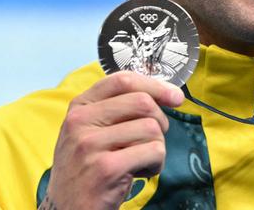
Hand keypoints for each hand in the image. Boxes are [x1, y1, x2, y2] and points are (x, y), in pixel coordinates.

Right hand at [44, 71, 183, 209]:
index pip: (123, 80)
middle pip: (142, 102)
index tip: (174, 96)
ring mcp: (90, 144)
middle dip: (160, 121)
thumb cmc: (87, 170)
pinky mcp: (106, 168)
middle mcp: (80, 121)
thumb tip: (165, 93)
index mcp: (79, 107)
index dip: (155, 85)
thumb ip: (116, 109)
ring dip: (157, 147)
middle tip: (153, 140)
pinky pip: (153, 152)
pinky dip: (156, 164)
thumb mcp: (89, 132)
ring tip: (141, 161)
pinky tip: (141, 173)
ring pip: (151, 128)